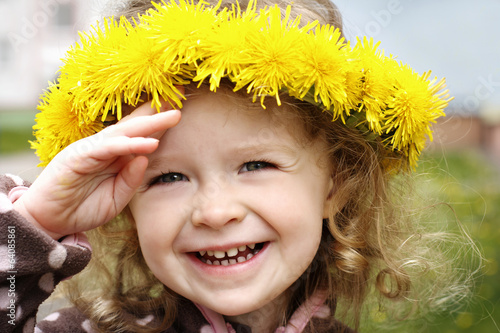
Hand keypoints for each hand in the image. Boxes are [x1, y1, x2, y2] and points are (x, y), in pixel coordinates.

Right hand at [13, 100, 181, 238]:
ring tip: (173, 116)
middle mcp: (105, 148)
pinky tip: (149, 143)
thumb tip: (146, 158)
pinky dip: (128, 145)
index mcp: (116, 156)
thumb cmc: (83, 208)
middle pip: (135, 125)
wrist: (50, 222)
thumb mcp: (117, 198)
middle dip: (159, 111)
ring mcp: (91, 149)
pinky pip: (107, 148)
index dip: (160, 122)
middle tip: (182, 95)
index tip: (181, 108)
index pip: (140, 133)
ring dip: (150, 123)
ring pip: (124, 132)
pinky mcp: (78, 156)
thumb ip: (131, 180)